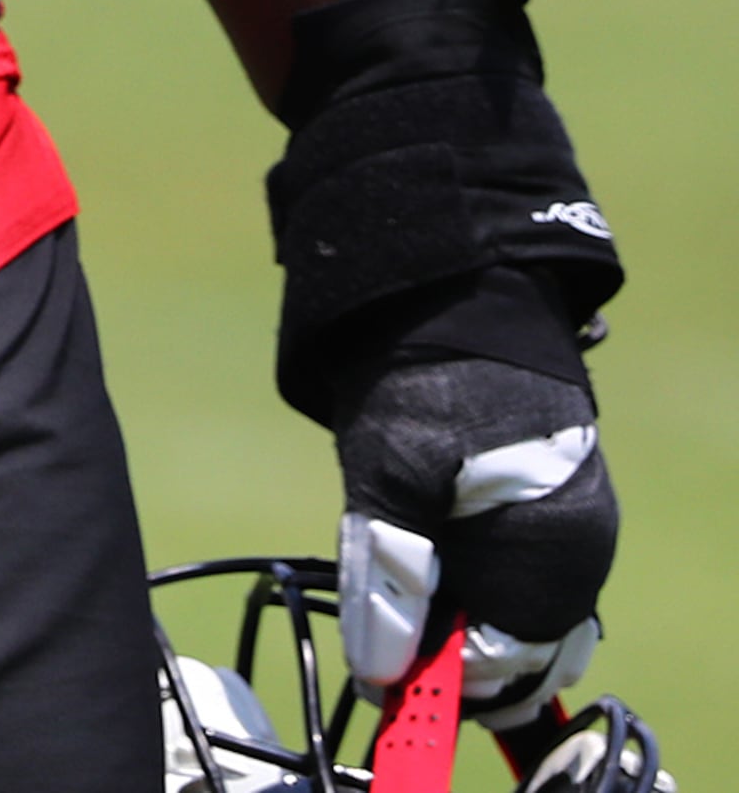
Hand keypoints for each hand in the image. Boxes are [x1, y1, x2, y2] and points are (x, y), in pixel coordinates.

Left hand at [335, 341, 614, 729]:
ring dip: (460, 616)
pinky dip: (473, 581)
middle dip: (453, 653)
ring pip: (519, 612)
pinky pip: (520, 573)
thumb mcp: (387, 478)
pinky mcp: (551, 501)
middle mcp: (580, 547)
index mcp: (555, 549)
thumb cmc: (420, 376)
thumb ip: (390, 579)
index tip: (381, 673)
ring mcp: (571, 523)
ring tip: (400, 592)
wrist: (447, 286)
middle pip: (521, 645)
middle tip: (384, 638)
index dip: (441, 677)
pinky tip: (428, 559)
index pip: (509, 661)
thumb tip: (382, 667)